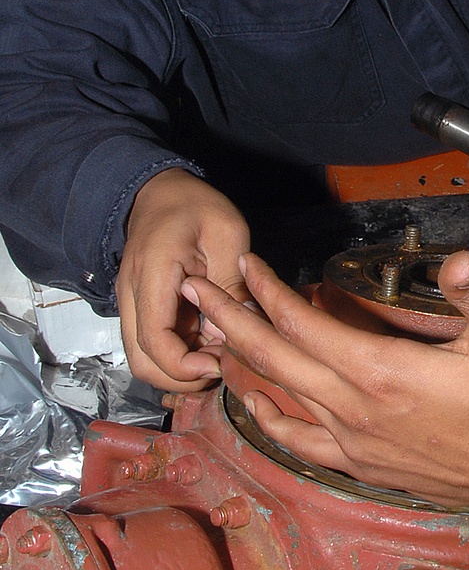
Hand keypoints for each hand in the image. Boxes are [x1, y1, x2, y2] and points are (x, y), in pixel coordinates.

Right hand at [116, 169, 249, 390]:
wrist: (160, 191)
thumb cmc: (195, 206)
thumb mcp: (226, 234)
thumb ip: (231, 283)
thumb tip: (238, 331)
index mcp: (152, 273)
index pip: (154, 340)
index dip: (184, 365)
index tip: (219, 363)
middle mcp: (131, 294)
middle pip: (142, 362)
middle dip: (181, 377)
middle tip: (221, 367)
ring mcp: (131, 303)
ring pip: (144, 358)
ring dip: (179, 369)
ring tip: (218, 355)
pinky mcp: (139, 307)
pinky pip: (151, 344)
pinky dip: (176, 354)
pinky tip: (207, 342)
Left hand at [183, 251, 468, 565]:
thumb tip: (459, 258)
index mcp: (381, 370)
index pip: (304, 324)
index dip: (269, 291)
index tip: (245, 264)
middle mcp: (355, 407)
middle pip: (273, 358)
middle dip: (230, 319)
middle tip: (195, 290)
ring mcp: (353, 441)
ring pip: (279, 397)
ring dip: (241, 364)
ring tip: (211, 336)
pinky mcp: (360, 464)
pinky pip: (298, 439)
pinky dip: (269, 417)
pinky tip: (253, 404)